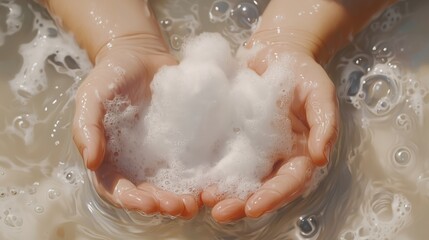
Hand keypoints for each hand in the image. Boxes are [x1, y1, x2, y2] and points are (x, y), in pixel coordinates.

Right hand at [72, 35, 199, 218]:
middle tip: (179, 207)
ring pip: (169, 185)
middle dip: (161, 204)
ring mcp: (159, 154)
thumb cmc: (111, 75)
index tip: (148, 203)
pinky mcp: (181, 143)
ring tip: (194, 203)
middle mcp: (134, 162)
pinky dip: (197, 178)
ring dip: (180, 198)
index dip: (131, 200)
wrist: (141, 54)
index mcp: (109, 157)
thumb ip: (87, 127)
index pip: (117, 187)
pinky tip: (208, 184)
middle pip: (146, 192)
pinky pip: (189, 164)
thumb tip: (91, 162)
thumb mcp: (92, 96)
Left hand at [201, 44, 338, 222]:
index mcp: (298, 153)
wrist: (275, 52)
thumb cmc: (302, 72)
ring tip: (205, 199)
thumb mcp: (319, 93)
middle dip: (241, 203)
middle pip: (260, 187)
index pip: (288, 182)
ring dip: (223, 192)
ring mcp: (250, 148)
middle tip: (220, 212)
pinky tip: (195, 175)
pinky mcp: (231, 136)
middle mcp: (274, 157)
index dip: (273, 197)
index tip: (253, 207)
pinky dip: (209, 168)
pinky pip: (220, 155)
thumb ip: (324, 123)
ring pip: (238, 177)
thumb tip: (320, 158)